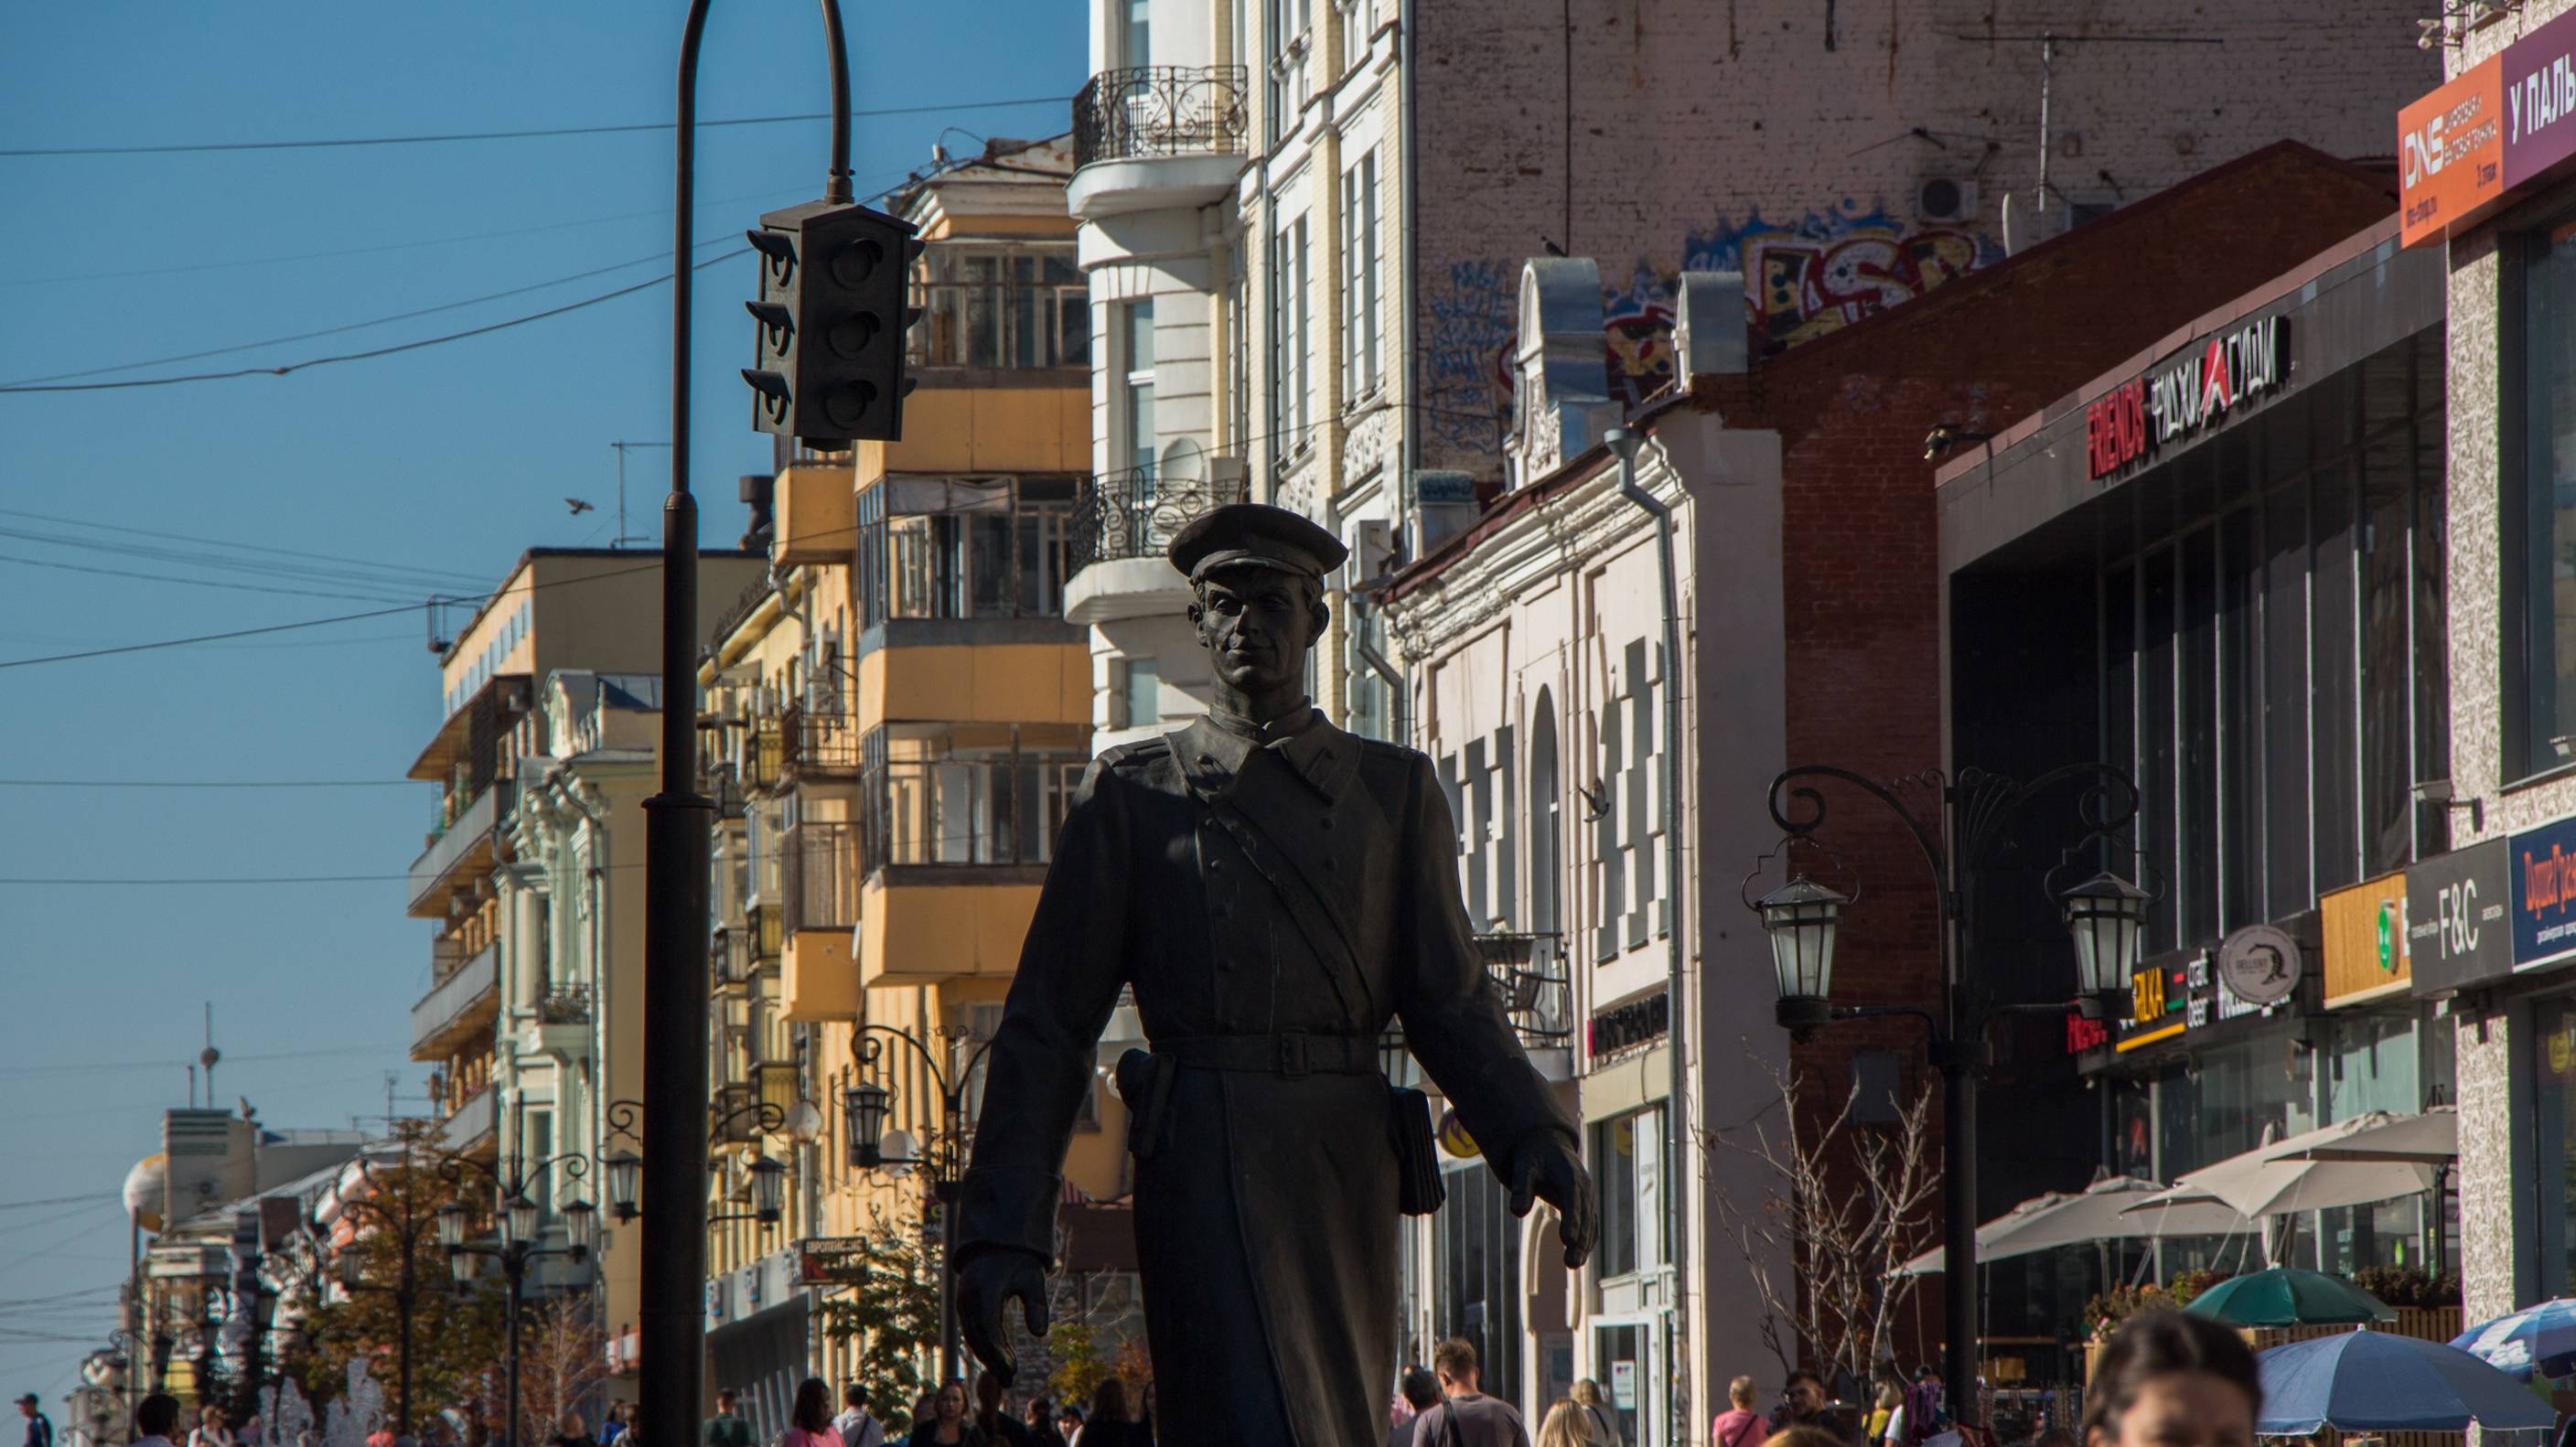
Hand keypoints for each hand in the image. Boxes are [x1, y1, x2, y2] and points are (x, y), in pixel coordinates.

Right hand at [955, 1248, 1050, 1383]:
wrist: (996, 1242)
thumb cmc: (1018, 1260)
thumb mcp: (1033, 1278)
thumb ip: (1037, 1304)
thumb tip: (1040, 1335)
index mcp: (984, 1291)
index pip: (987, 1329)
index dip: (998, 1353)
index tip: (1012, 1371)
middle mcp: (968, 1299)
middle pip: (977, 1338)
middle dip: (992, 1361)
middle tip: (1010, 1381)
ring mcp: (963, 1302)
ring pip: (972, 1337)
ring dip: (988, 1357)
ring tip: (1008, 1374)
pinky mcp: (965, 1306)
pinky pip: (973, 1331)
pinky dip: (986, 1346)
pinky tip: (1002, 1357)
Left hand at [1506, 1132, 1597, 1268]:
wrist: (1546, 1145)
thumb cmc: (1532, 1158)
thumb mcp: (1523, 1169)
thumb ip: (1521, 1189)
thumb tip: (1516, 1212)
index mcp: (1570, 1175)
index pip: (1573, 1200)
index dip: (1572, 1220)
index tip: (1568, 1241)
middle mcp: (1583, 1187)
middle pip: (1585, 1216)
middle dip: (1579, 1240)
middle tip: (1571, 1263)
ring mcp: (1587, 1196)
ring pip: (1590, 1223)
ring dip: (1584, 1244)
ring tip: (1574, 1264)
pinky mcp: (1585, 1203)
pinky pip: (1590, 1223)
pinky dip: (1587, 1238)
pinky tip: (1580, 1254)